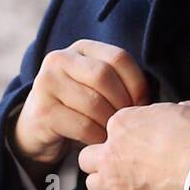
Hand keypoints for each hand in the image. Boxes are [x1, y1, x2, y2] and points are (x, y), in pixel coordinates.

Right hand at [12, 40, 149, 169]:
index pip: (118, 57)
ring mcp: (47, 83)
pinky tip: (98, 141)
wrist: (38, 127)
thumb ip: (119, 82)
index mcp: (81, 48)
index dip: (137, 83)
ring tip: (113, 133)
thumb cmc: (79, 107)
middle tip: (127, 122)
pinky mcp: (43, 111)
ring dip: (110, 124)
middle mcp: (59, 59)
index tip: (142, 104)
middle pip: (104, 76)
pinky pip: (82, 125)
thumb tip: (151, 101)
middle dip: (122, 103)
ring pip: (94, 103)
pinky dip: (96, 137)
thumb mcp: (96, 85)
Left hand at [78, 101, 189, 189]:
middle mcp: (112, 153)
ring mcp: (117, 182)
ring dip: (105, 183)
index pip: (110, 128)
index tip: (136, 139)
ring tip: (123, 182)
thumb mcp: (185, 108)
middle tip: (118, 161)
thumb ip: (170, 111)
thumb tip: (176, 113)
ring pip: (93, 185)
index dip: (124, 134)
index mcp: (122, 124)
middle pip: (87, 158)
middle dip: (100, 159)